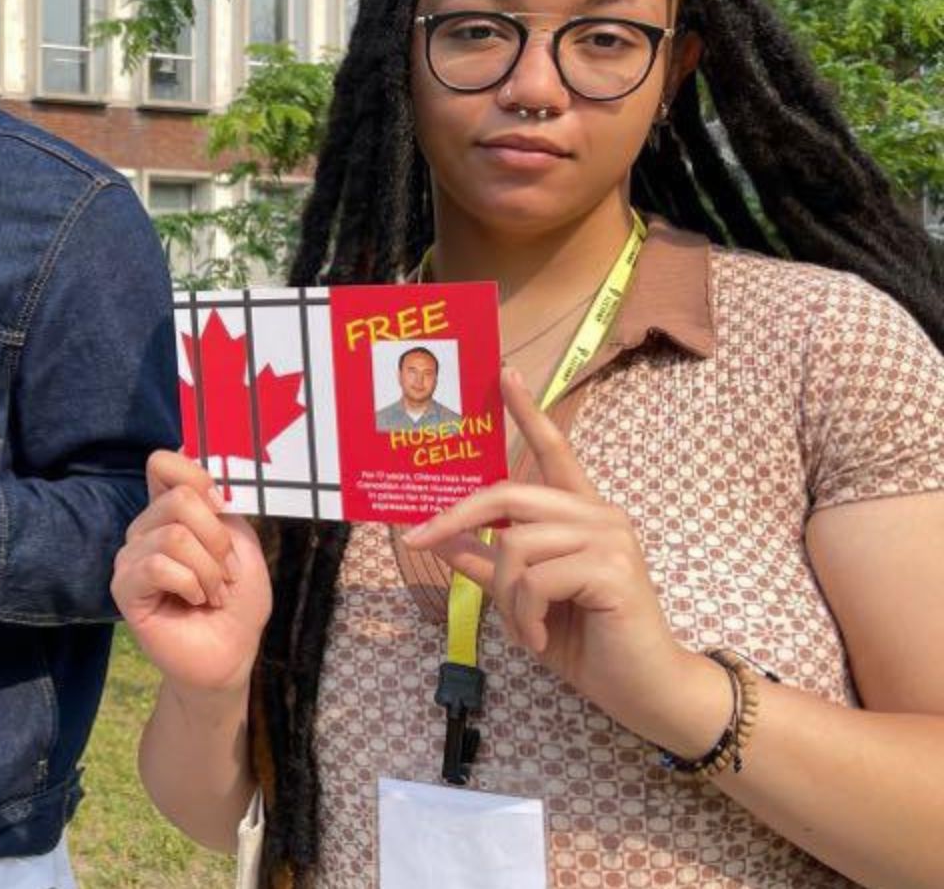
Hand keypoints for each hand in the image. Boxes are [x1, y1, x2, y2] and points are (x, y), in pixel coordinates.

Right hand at [113, 451, 269, 695]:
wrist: (230, 653)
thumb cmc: (237, 601)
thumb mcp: (242, 546)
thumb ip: (219, 510)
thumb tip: (192, 475)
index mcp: (171, 511)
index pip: (163, 462)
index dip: (197, 477)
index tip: (221, 509)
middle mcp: (146, 528)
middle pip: (180, 498)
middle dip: (217, 539)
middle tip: (225, 572)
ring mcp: (131, 557)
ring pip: (174, 536)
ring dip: (208, 570)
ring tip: (212, 594)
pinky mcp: (124, 588)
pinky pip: (158, 566)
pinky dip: (190, 584)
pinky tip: (194, 601)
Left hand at [403, 368, 724, 746]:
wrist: (644, 688)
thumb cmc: (589, 642)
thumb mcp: (525, 599)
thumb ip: (488, 564)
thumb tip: (443, 539)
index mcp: (581, 514)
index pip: (554, 450)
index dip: (527, 412)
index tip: (502, 374)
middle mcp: (600, 514)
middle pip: (510, 494)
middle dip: (457, 517)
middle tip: (419, 538)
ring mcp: (609, 537)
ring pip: (516, 544)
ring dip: (504, 594)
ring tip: (525, 626)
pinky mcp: (611, 568)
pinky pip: (534, 579)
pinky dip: (524, 615)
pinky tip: (540, 637)